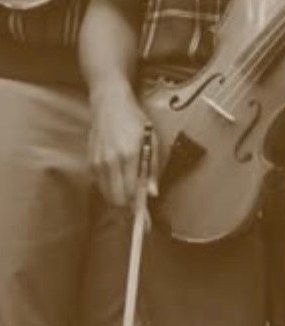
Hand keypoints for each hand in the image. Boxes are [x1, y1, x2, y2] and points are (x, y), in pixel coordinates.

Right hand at [88, 83, 157, 207]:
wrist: (109, 105)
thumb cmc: (135, 121)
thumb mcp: (152, 141)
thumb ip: (152, 168)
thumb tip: (152, 193)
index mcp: (129, 155)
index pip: (132, 192)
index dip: (139, 208)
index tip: (146, 221)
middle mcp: (111, 161)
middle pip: (117, 199)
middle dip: (129, 206)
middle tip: (140, 206)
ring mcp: (98, 162)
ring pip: (108, 195)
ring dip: (120, 198)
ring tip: (132, 191)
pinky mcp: (90, 162)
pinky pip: (101, 185)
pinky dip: (111, 188)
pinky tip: (121, 179)